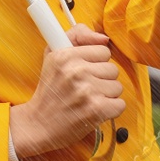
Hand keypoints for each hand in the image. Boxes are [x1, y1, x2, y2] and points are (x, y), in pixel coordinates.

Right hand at [9, 23, 125, 157]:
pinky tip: (95, 110)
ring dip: (106, 95)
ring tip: (88, 100)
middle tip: (85, 88)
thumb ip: (78, 36)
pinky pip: (120, 104)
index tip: (84, 71)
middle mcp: (76, 71)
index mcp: (66, 55)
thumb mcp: (54, 54)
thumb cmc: (50, 90)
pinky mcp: (96, 109)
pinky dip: (111, 110)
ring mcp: (87, 90)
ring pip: (117, 86)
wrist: (39, 124)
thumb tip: (104, 38)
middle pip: (113, 69)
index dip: (95, 62)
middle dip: (102, 79)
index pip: (103, 50)